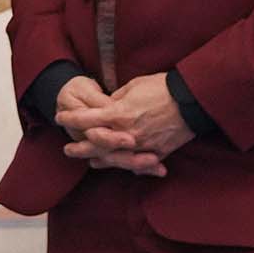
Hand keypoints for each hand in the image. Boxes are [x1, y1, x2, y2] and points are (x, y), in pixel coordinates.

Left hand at [56, 72, 174, 173]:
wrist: (194, 99)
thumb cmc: (163, 88)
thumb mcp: (134, 87)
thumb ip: (117, 100)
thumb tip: (107, 105)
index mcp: (118, 113)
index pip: (85, 119)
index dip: (70, 118)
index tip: (60, 117)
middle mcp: (126, 133)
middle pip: (95, 144)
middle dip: (79, 147)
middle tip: (67, 149)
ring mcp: (142, 145)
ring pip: (114, 158)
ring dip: (99, 159)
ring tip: (89, 161)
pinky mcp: (157, 152)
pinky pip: (138, 164)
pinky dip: (127, 165)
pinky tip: (119, 166)